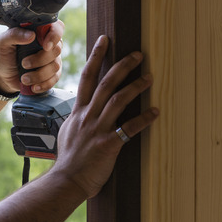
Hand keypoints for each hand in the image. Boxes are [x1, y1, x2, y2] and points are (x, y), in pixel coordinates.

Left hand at [0, 20, 65, 94]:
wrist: (2, 76)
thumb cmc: (4, 55)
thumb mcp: (3, 42)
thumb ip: (14, 34)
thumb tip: (31, 35)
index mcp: (39, 31)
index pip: (57, 27)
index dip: (54, 36)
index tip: (45, 46)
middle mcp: (48, 43)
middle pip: (56, 49)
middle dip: (40, 60)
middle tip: (24, 64)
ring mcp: (52, 59)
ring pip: (55, 66)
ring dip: (39, 75)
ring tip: (24, 78)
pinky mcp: (52, 74)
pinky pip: (55, 79)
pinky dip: (44, 84)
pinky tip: (33, 87)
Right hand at [52, 35, 159, 197]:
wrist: (66, 181)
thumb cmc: (68, 161)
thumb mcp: (67, 134)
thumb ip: (76, 120)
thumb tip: (79, 113)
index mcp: (78, 112)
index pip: (86, 78)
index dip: (96, 57)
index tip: (105, 40)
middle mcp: (87, 117)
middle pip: (105, 83)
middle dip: (122, 65)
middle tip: (138, 54)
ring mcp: (97, 130)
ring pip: (118, 101)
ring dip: (136, 87)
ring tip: (150, 77)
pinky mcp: (108, 144)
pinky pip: (129, 128)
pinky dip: (144, 119)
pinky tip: (155, 112)